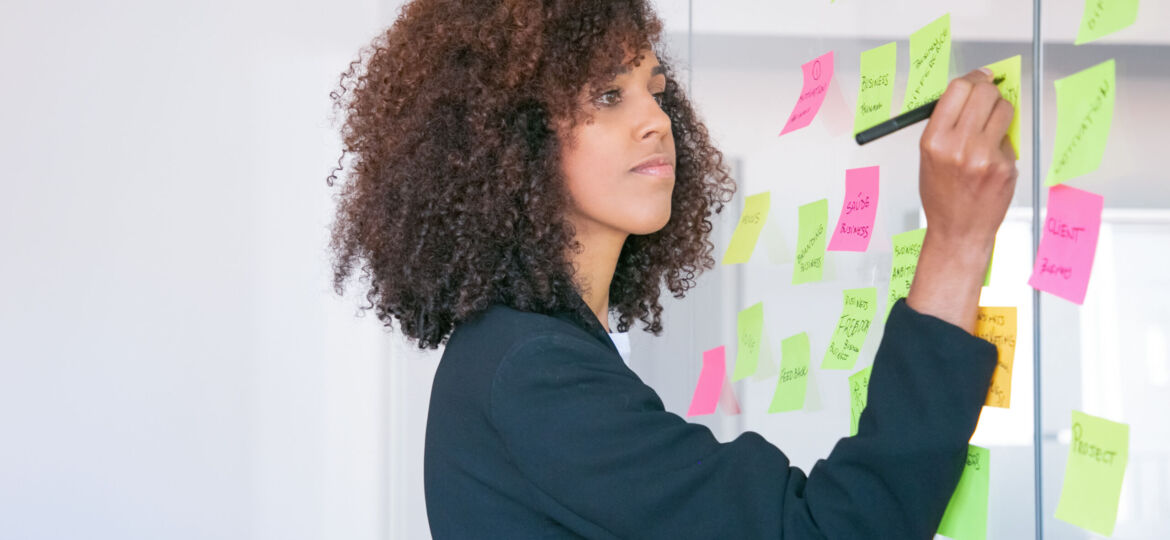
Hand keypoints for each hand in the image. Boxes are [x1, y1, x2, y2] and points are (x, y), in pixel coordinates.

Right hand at [906, 69, 1017, 332]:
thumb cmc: (942, 194)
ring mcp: (984, 156)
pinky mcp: (1005, 166)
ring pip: (1004, 109)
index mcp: (934, 140)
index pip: (958, 89)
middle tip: (990, 95)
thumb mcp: (929, 156)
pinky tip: (992, 160)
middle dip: (990, 89)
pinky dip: (1004, 142)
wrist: (958, 230)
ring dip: (1001, 111)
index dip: (972, 78)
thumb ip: (947, 124)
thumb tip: (971, 92)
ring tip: (991, 127)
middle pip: (984, 93)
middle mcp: (958, 145)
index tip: (980, 77)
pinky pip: (1010, 138)